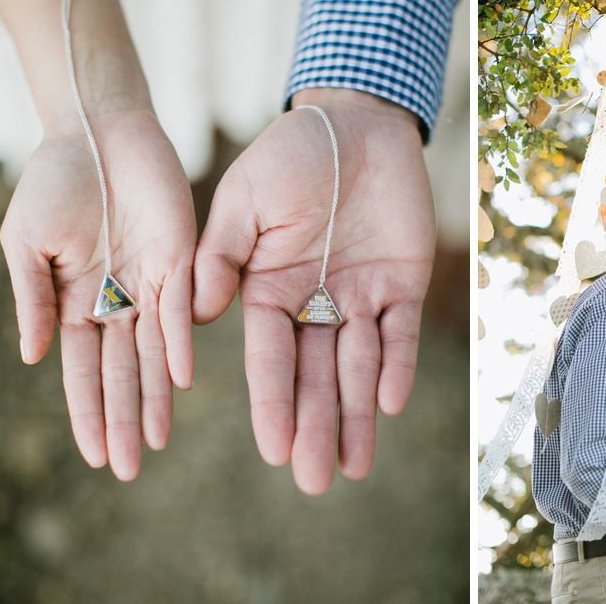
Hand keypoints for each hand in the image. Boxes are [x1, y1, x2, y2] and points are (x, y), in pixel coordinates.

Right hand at [0, 108, 196, 480]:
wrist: (99, 131)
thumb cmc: (57, 181)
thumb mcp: (27, 243)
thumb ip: (33, 298)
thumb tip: (31, 357)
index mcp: (76, 301)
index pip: (82, 371)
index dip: (86, 411)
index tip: (91, 455)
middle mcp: (118, 301)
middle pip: (121, 372)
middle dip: (122, 420)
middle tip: (127, 469)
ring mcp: (152, 284)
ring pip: (154, 353)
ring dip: (155, 397)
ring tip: (156, 441)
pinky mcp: (181, 260)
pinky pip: (182, 309)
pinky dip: (179, 345)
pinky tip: (181, 379)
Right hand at [192, 90, 434, 494]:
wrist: (356, 123)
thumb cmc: (292, 155)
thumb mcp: (246, 200)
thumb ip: (223, 255)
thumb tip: (201, 313)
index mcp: (271, 289)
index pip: (269, 357)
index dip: (272, 402)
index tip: (274, 449)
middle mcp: (316, 303)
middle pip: (316, 375)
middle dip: (316, 424)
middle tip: (315, 481)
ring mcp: (362, 296)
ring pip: (360, 365)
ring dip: (358, 414)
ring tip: (354, 466)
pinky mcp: (404, 284)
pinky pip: (402, 333)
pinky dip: (397, 366)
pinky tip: (388, 404)